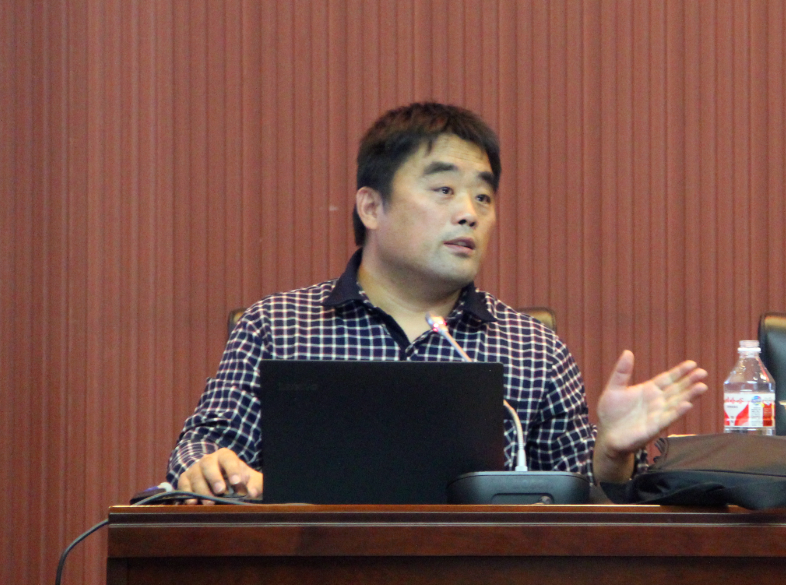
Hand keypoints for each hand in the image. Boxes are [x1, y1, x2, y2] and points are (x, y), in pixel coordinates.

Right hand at [177, 448, 262, 504]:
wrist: (218, 479)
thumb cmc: (235, 478)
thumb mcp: (248, 479)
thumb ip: (255, 484)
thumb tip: (253, 493)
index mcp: (225, 456)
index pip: (228, 458)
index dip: (232, 469)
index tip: (237, 481)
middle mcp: (208, 460)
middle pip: (208, 464)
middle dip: (214, 477)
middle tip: (221, 491)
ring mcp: (195, 469)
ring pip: (195, 475)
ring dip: (202, 489)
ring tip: (210, 502)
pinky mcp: (185, 480)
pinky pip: (183, 485)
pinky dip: (187, 493)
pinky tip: (193, 502)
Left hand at [593, 351, 707, 483]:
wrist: (606, 435)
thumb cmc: (611, 412)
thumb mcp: (614, 388)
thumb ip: (622, 372)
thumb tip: (628, 352)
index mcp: (648, 390)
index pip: (667, 379)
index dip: (679, 372)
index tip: (692, 363)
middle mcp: (656, 401)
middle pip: (676, 389)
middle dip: (689, 381)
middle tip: (703, 372)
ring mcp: (657, 415)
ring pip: (676, 403)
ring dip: (689, 396)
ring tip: (702, 387)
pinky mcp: (653, 428)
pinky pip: (667, 418)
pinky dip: (677, 412)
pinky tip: (687, 405)